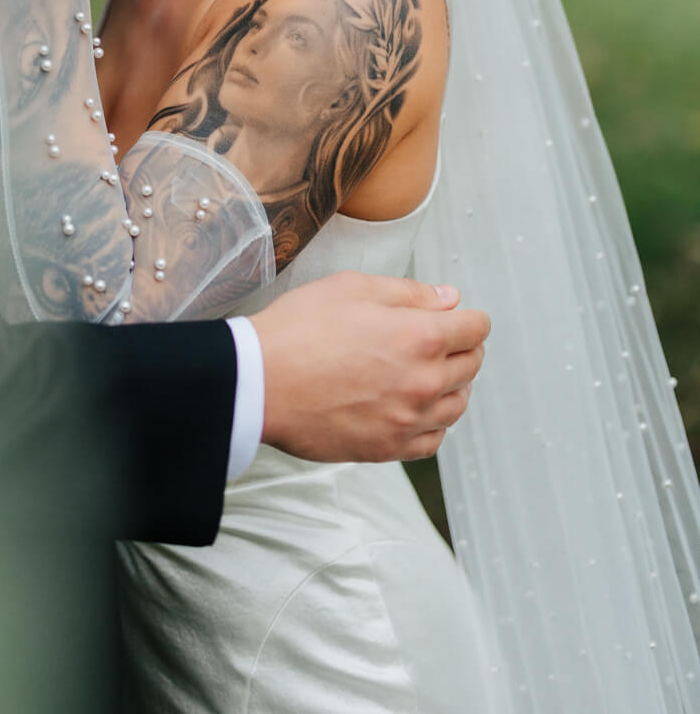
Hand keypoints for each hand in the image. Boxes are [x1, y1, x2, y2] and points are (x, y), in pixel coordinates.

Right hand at [252, 272, 488, 462]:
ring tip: (431, 373)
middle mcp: (424, 382)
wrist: (260, 381)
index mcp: (420, 336)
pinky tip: (416, 409)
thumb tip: (447, 299)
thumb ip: (409, 293)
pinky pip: (432, 441)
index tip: (459, 317)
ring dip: (453, 386)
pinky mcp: (387, 448)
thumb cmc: (299, 330)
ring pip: (457, 406)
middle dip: (463, 348)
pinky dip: (433, 423)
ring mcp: (407, 420)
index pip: (474, 328)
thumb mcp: (353, 287)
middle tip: (443, 340)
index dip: (469, 317)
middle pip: (471, 366)